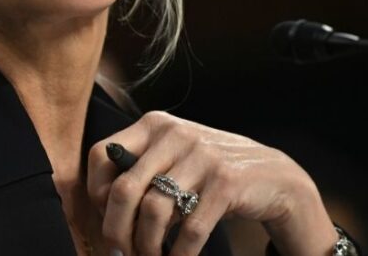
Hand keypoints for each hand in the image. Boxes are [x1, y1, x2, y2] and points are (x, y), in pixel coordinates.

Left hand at [87, 111, 339, 255]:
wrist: (271, 176)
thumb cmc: (209, 174)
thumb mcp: (173, 159)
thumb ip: (141, 171)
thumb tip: (100, 209)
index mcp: (155, 124)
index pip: (102, 155)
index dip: (96, 193)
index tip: (105, 218)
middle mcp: (175, 134)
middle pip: (124, 189)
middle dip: (116, 231)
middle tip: (120, 252)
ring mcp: (203, 157)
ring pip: (154, 212)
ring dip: (148, 246)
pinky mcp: (227, 182)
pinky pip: (190, 229)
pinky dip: (179, 254)